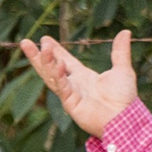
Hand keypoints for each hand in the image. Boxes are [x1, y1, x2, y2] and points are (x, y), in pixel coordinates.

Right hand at [19, 30, 136, 138]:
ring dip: (45, 63)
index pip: (64, 60)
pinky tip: (58, 64)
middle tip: (26, 42)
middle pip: (51, 67)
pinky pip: (63, 88)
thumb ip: (120, 51)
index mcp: (83, 76)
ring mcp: (71, 95)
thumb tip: (125, 32)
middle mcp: (74, 85)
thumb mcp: (122, 70)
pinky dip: (60, 77)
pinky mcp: (71, 104)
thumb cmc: (124, 98)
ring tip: (40, 48)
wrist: (125, 120)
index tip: (44, 38)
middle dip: (39, 56)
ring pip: (52, 77)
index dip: (55, 50)